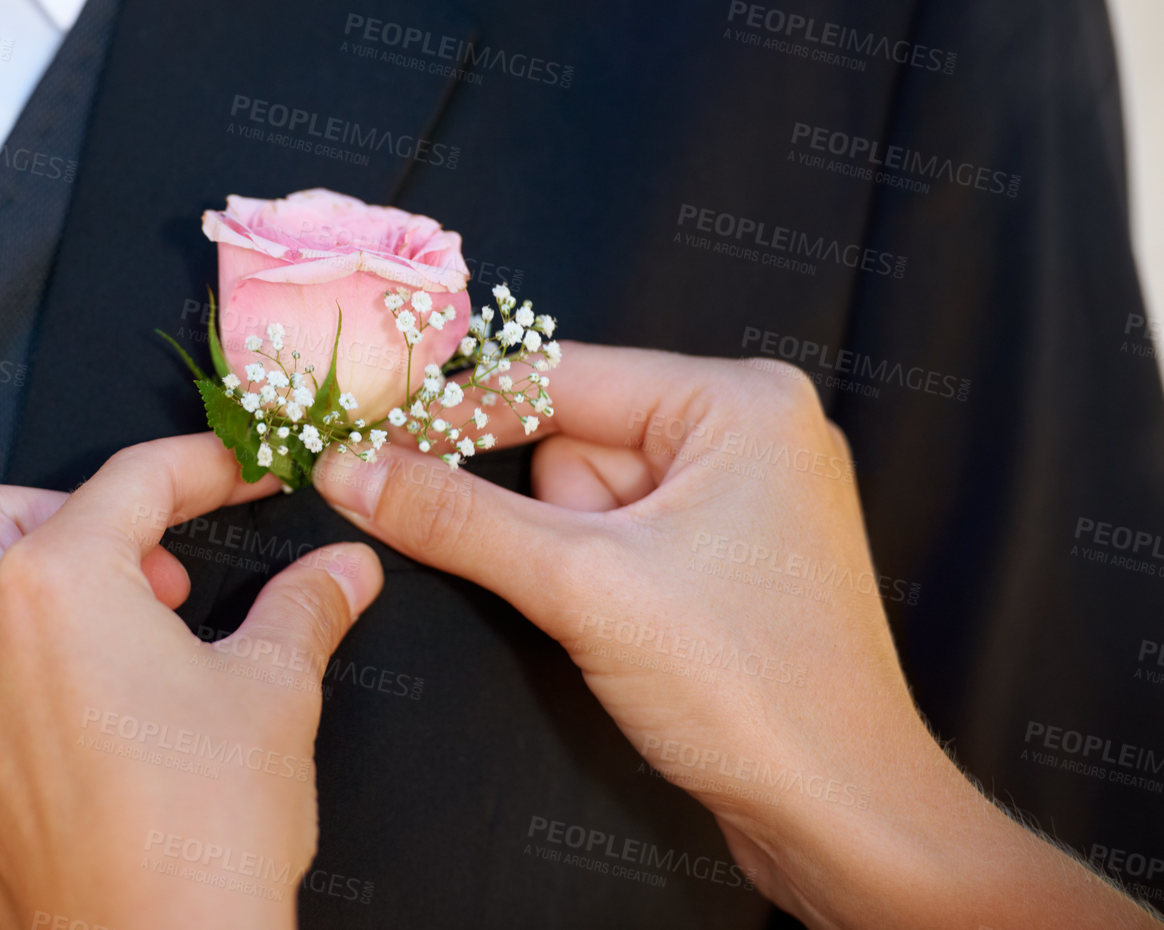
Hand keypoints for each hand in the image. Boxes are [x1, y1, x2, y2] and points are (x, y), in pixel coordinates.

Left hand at [0, 434, 382, 929]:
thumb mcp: (276, 691)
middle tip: (134, 553)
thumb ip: (305, 608)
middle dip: (56, 506)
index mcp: (61, 586)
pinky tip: (13, 702)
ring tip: (40, 607)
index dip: (200, 467)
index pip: (131, 481)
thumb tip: (340, 571)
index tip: (238, 476)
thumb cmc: (203, 833)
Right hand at [314, 344, 1154, 928]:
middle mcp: (749, 430)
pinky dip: (595, 583)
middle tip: (584, 587)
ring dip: (572, 563)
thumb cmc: (755, 693)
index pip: (560, 374)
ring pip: (586, 500)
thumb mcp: (581, 587)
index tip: (371, 445)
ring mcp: (742, 497)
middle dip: (551, 524)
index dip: (459, 417)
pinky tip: (638, 634)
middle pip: (571, 440)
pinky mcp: (725, 557)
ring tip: (627, 625)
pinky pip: (617, 540)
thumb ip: (455, 518)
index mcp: (740, 400)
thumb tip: (351, 467)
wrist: (843, 819)